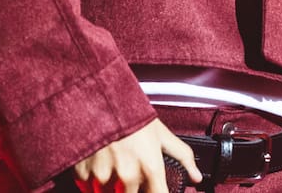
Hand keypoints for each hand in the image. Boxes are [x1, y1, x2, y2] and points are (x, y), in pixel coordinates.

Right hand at [74, 118, 203, 192]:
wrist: (99, 98)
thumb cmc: (132, 115)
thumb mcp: (161, 133)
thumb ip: (182, 156)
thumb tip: (196, 177)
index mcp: (150, 168)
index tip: (154, 188)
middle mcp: (128, 176)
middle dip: (133, 189)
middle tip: (130, 170)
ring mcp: (104, 177)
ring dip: (112, 187)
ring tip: (115, 166)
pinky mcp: (84, 175)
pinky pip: (89, 188)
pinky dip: (93, 181)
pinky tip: (99, 165)